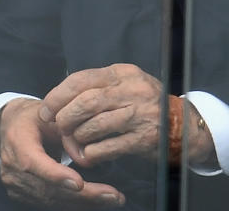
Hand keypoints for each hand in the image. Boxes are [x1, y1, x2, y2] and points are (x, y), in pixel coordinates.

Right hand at [0, 97, 124, 206]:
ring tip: (112, 199)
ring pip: (51, 200)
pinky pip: (49, 204)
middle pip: (48, 188)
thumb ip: (67, 132)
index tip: (80, 184)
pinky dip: (74, 204)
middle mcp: (12, 169)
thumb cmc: (34, 118)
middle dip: (84, 195)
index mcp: (17, 142)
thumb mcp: (50, 115)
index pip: (33, 163)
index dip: (56, 176)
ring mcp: (15, 186)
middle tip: (114, 196)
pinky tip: (95, 202)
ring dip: (83, 203)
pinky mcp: (22, 196)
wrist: (11, 128)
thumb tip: (85, 155)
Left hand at [39, 64, 211, 167]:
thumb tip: (59, 96)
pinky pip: (108, 147)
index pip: (81, 79)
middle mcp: (132, 90)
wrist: (184, 124)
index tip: (45, 109)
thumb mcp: (125, 85)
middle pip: (85, 102)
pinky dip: (92, 152)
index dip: (58, 95)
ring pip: (94, 125)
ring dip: (78, 137)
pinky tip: (88, 154)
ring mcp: (139, 114)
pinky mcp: (143, 139)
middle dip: (65, 118)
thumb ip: (98, 86)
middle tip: (59, 128)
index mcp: (122, 73)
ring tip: (74, 142)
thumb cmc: (145, 104)